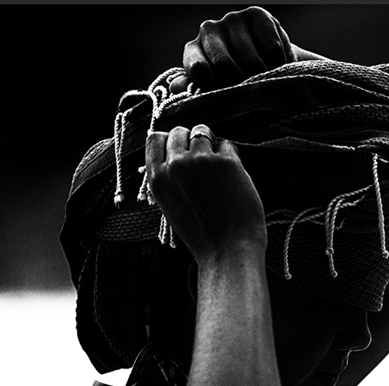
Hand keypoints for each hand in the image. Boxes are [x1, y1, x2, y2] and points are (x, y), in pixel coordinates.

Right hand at [146, 124, 266, 262]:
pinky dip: (231, 156)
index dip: (171, 140)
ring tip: (220, 169)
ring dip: (213, 145)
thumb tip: (175, 155)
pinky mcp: (226, 162)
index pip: (155, 138)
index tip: (182, 148)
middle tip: (205, 157)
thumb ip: (170, 179)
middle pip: (180, 131)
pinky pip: (227, 145)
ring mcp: (201, 161)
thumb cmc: (203, 235)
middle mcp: (176, 166)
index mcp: (158, 179)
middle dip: (192, 139)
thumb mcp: (172, 206)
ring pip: (203, 133)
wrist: (227, 251)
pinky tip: (233, 178)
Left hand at [170, 6, 296, 93]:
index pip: (199, 69)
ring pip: (251, 61)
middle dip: (242, 86)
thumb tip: (174, 88)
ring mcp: (232, 19)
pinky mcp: (257, 14)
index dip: (215, 89)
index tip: (228, 101)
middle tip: (251, 95)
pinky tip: (277, 67)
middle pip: (225, 66)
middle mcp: (208, 30)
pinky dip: (279, 64)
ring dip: (263, 78)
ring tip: (266, 83)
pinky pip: (271, 49)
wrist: (268, 62)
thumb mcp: (215, 89)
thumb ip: (196, 89)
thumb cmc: (237, 81)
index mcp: (193, 50)